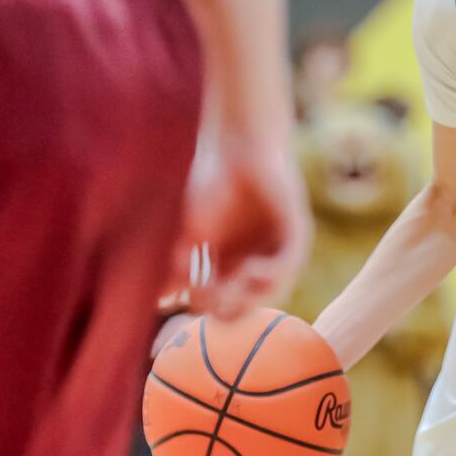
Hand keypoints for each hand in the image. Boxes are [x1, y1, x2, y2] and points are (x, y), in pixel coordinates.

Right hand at [172, 134, 309, 319]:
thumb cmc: (211, 183)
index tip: (184, 297)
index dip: (204, 304)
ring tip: (225, 289)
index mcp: (232, 264)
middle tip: (208, 299)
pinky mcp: (296, 234)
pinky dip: (267, 275)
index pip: (222, 301)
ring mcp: (278, 249)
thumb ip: (179, 265)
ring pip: (270, 290)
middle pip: (247, 303)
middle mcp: (258, 261)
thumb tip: (159, 301)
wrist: (240, 147)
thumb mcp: (190, 230)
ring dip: (247, 296)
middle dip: (227, 308)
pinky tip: (247, 270)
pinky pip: (289, 266)